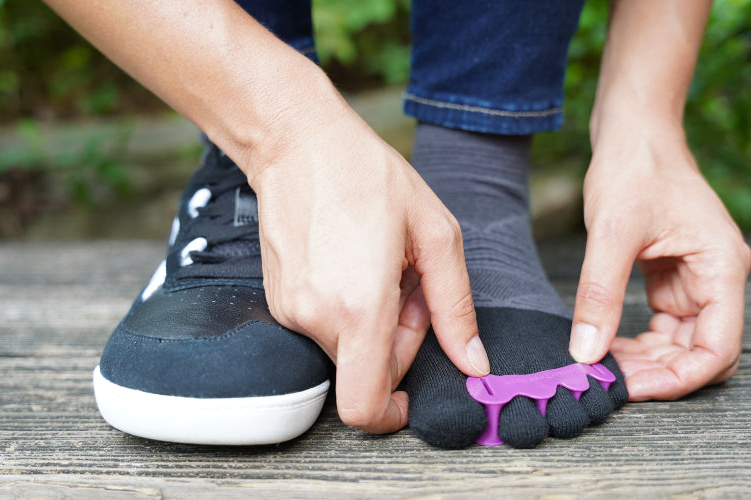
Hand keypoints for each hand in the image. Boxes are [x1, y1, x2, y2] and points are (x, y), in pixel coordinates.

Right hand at [246, 84, 489, 432]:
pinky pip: (322, 325)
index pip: (362, 406)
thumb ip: (455, 309)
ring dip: (372, 323)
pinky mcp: (277, 298)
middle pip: (364, 371)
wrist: (297, 142)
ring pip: (344, 348)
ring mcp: (289, 309)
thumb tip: (473, 364)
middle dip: (397, 343)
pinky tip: (354, 262)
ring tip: (381, 265)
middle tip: (409, 286)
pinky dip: (347, 310)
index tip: (409, 397)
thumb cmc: (369, 177)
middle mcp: (316, 317)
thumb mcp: (436, 235)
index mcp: (359, 308)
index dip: (390, 416)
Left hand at [569, 127, 750, 400]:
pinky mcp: (673, 275)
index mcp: (722, 268)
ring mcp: (696, 278)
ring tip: (599, 364)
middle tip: (606, 380)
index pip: (717, 348)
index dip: (678, 379)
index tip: (632, 388)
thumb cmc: (633, 168)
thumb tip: (585, 354)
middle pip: (700, 351)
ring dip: (644, 359)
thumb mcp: (611, 232)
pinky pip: (663, 324)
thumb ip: (600, 294)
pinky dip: (637, 338)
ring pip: (680, 342)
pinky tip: (604, 341)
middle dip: (656, 372)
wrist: (633, 131)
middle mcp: (717, 278)